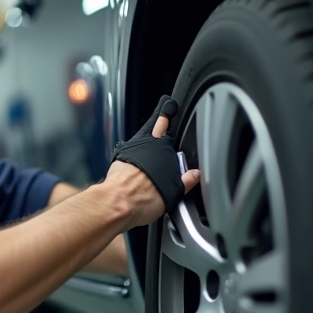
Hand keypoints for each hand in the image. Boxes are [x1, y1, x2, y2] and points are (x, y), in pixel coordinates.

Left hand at [105, 96, 199, 228]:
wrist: (116, 204)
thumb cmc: (143, 199)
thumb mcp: (173, 192)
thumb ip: (186, 181)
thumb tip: (196, 174)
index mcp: (160, 149)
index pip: (166, 128)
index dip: (168, 117)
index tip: (169, 108)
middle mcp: (143, 147)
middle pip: (153, 128)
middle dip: (159, 120)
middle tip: (163, 111)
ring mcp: (129, 154)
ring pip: (140, 141)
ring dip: (147, 138)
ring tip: (153, 136)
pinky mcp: (118, 165)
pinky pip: (129, 155)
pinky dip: (134, 155)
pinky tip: (138, 162)